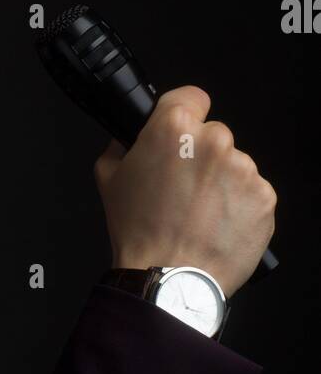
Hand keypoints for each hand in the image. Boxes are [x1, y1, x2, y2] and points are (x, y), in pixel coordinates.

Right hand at [93, 85, 276, 298]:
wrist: (168, 277)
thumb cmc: (140, 232)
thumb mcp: (110, 179)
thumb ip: (121, 146)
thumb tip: (127, 137)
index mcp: (173, 128)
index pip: (191, 96)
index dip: (183, 114)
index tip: (181, 133)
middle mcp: (213, 141)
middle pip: (213, 135)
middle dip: (201, 156)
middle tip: (183, 188)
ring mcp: (243, 168)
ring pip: (234, 165)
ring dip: (222, 183)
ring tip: (200, 213)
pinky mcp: (264, 196)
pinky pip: (252, 192)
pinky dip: (239, 206)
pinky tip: (217, 224)